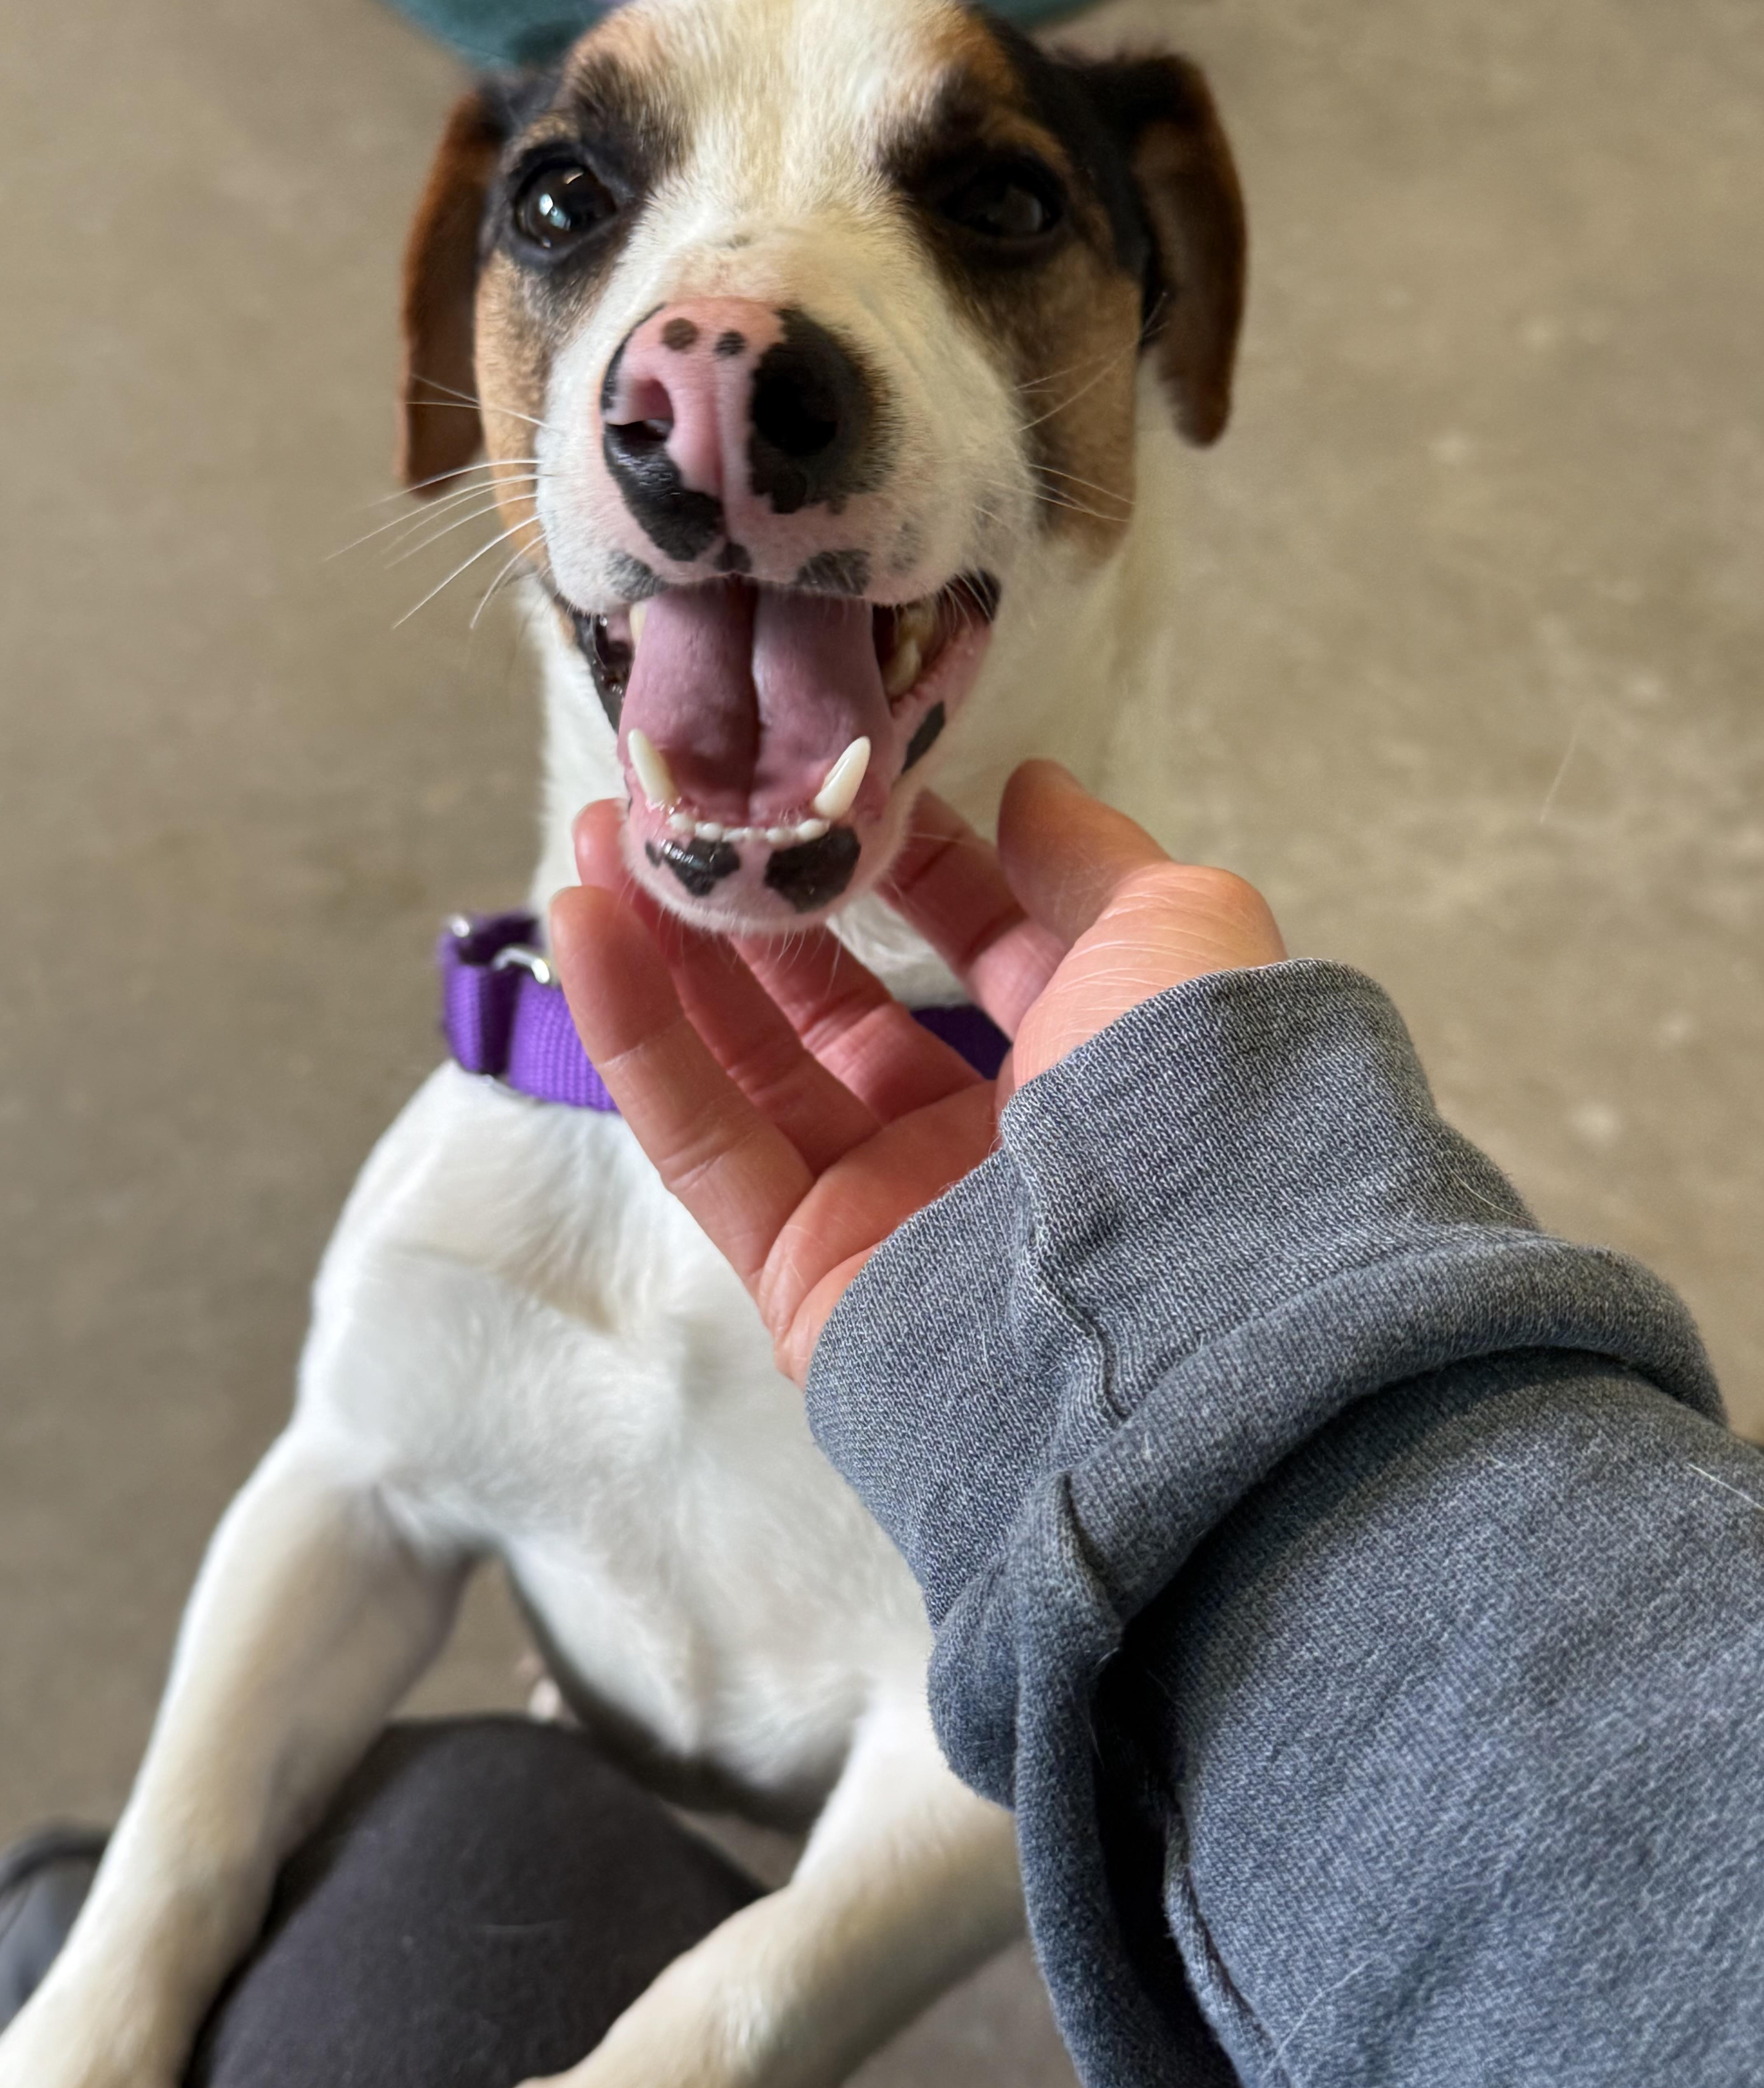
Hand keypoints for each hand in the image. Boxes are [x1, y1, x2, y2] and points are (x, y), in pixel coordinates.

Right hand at [551, 761, 1283, 1384]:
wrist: (1165, 1302)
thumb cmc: (1185, 1094)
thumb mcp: (1176, 933)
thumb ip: (1093, 861)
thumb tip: (1031, 791)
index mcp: (1090, 1067)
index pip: (984, 948)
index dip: (911, 865)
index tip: (836, 785)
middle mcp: (987, 1146)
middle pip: (844, 1010)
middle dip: (762, 908)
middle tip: (678, 811)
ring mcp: (888, 1217)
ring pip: (752, 1069)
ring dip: (669, 955)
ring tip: (593, 844)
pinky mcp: (804, 1277)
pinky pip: (703, 1141)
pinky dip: (636, 1034)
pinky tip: (581, 922)